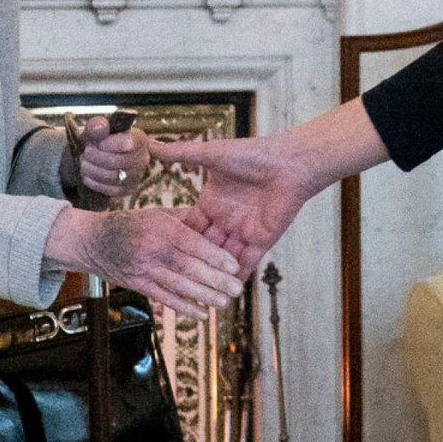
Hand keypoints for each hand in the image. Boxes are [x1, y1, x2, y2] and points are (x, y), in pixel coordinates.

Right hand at [44, 205, 242, 320]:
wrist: (92, 241)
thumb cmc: (131, 223)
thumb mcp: (158, 212)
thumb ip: (185, 218)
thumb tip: (213, 223)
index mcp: (161, 228)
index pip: (192, 244)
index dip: (214, 256)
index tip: (234, 265)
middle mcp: (153, 250)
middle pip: (188, 268)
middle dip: (215, 280)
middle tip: (237, 288)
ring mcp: (143, 270)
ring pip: (178, 286)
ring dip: (203, 296)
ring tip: (225, 302)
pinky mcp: (137, 285)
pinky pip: (163, 298)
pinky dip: (183, 308)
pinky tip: (202, 313)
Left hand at [77, 115, 149, 198]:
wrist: (98, 157)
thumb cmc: (100, 140)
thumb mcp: (96, 128)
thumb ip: (97, 125)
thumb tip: (101, 128)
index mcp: (140, 139)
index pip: (128, 143)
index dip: (108, 144)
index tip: (96, 143)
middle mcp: (143, 158)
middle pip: (119, 161)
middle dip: (97, 157)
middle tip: (85, 153)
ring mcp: (137, 176)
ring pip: (113, 176)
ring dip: (93, 170)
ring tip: (84, 163)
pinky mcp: (128, 190)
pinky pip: (110, 190)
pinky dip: (95, 183)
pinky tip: (87, 175)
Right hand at [147, 133, 316, 280]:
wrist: (290, 163)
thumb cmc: (252, 154)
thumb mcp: (212, 154)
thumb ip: (182, 153)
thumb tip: (152, 143)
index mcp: (211, 202)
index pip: (188, 228)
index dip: (174, 243)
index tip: (154, 259)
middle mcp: (225, 219)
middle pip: (204, 248)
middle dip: (191, 266)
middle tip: (169, 285)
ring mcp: (243, 231)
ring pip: (223, 261)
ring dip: (212, 278)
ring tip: (194, 298)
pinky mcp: (261, 240)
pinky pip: (246, 264)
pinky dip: (236, 280)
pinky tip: (223, 297)